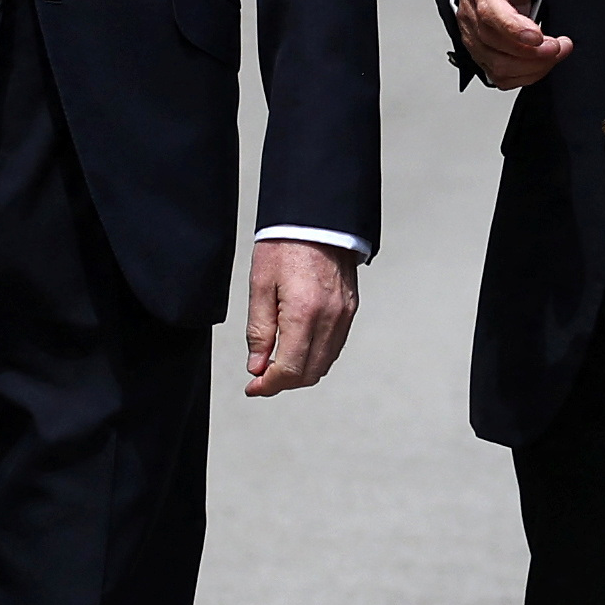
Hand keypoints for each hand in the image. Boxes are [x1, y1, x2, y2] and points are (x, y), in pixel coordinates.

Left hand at [246, 237, 356, 396]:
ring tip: (276, 364)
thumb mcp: (260, 285)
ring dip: (300, 372)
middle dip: (283, 382)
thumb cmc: (285, 245)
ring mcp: (344, 315)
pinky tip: (298, 349)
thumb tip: (257, 366)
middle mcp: (330, 318)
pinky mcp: (351, 309)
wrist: (316, 218)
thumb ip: (259, 330)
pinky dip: (316, 356)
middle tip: (261, 378)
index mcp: (304, 313)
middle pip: (309, 373)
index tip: (253, 386)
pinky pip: (335, 346)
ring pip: (324, 363)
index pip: (289, 368)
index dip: (269, 385)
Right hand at [454, 0, 570, 87]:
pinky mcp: (483, 53)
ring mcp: (475, 37)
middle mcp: (471, 14)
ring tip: (558, 51)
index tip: (539, 35)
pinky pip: (500, 76)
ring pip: (498, 66)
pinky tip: (543, 62)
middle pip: (495, 44)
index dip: (513, 28)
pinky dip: (525, 76)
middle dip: (532, 52)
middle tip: (562, 45)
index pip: (490, 11)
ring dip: (532, 66)